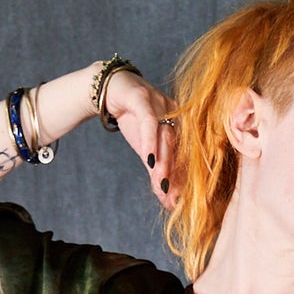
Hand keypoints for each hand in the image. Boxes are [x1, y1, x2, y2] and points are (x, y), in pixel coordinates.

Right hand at [102, 69, 181, 210]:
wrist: (108, 89)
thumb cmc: (132, 119)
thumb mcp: (145, 149)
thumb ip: (156, 172)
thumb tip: (167, 200)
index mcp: (181, 125)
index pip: (185, 156)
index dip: (184, 181)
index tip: (180, 203)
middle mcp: (175, 113)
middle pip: (179, 148)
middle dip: (177, 176)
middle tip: (174, 199)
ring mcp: (160, 103)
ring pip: (166, 136)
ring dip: (164, 162)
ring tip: (162, 185)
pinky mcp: (142, 97)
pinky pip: (148, 121)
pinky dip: (150, 141)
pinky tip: (149, 160)